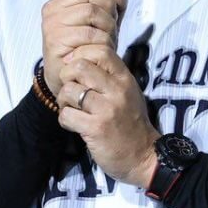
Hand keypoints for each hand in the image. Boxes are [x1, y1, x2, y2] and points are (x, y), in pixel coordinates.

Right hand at [41, 0, 122, 96]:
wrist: (68, 78)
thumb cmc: (85, 48)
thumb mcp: (103, 22)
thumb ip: (112, 3)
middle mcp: (53, 8)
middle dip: (108, 6)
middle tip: (111, 23)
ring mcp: (53, 25)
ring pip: (92, 11)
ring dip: (108, 26)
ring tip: (107, 39)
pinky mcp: (56, 42)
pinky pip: (90, 34)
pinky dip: (103, 42)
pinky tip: (101, 50)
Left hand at [57, 42, 160, 187]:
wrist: (143, 157)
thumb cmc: (132, 124)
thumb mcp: (128, 93)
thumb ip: (109, 77)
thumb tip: (80, 60)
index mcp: (124, 79)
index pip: (100, 51)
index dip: (80, 55)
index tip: (74, 68)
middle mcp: (117, 90)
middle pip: (79, 67)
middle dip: (66, 77)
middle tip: (70, 91)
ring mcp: (107, 109)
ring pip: (69, 90)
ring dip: (63, 101)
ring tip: (72, 109)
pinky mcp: (95, 128)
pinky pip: (66, 115)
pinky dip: (65, 120)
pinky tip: (74, 124)